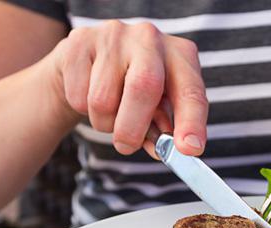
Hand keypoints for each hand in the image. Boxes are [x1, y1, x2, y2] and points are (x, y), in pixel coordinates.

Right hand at [50, 21, 207, 156]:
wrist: (88, 63)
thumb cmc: (132, 89)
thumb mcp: (157, 107)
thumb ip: (162, 130)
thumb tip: (162, 150)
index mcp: (180, 56)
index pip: (191, 91)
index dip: (191, 122)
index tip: (189, 149)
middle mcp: (151, 39)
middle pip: (144, 87)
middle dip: (134, 128)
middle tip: (126, 146)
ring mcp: (115, 35)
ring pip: (103, 99)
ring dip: (105, 122)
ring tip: (109, 114)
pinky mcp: (80, 40)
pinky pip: (78, 94)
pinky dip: (82, 109)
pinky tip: (89, 95)